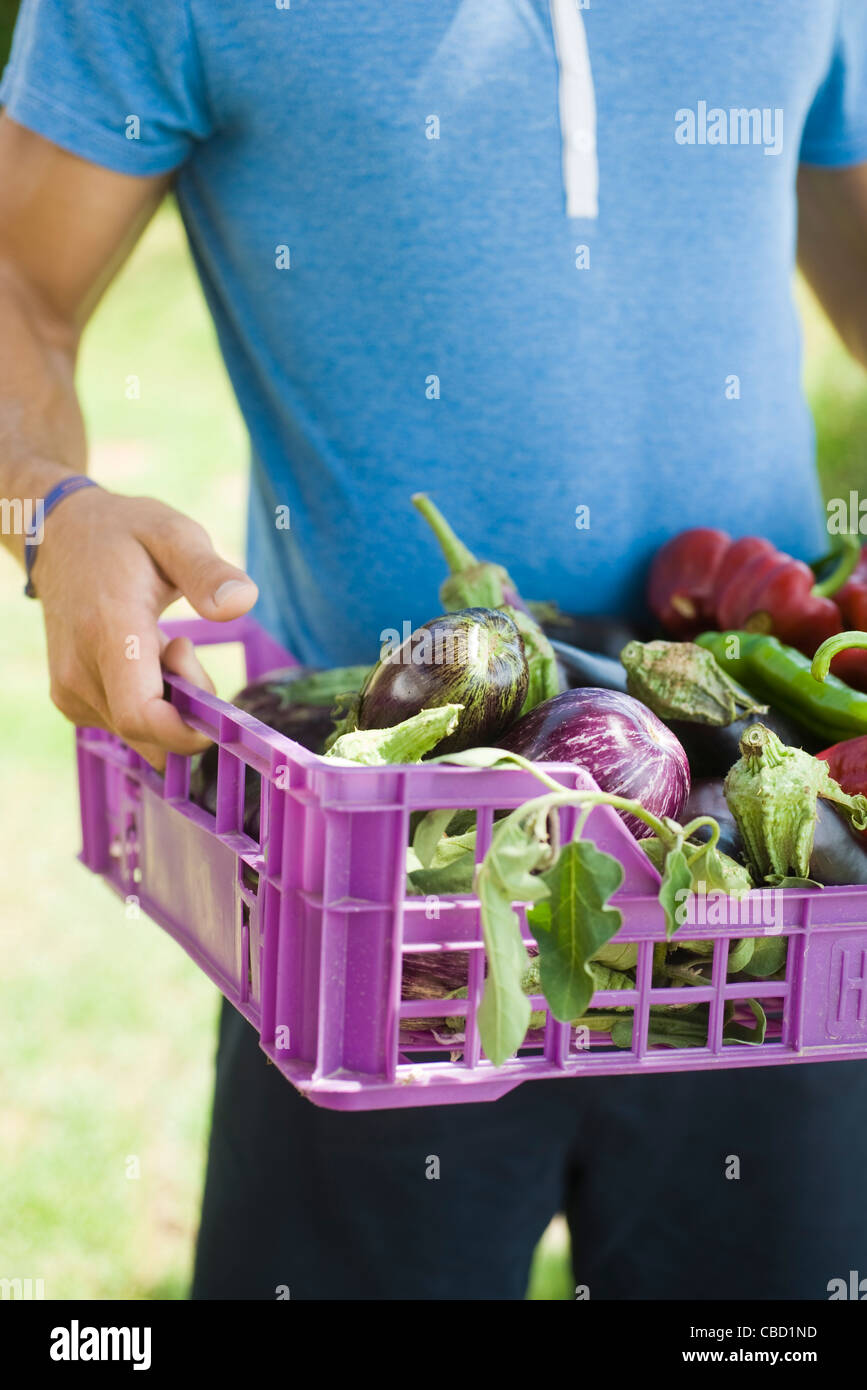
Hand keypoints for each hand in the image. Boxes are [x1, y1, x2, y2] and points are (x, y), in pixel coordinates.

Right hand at [33, 487, 257, 768]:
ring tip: (158, 641)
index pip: (143, 716)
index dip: (187, 728)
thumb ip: (208, 571)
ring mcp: (70, 692)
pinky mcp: (71, 702)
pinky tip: (142, 657)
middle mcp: (80, 672)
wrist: (60, 537)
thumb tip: (241, 602)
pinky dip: (149, 703)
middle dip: (187, 707)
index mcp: (109, 631)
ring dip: (169, 702)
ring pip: (142, 735)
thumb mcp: (173, 534)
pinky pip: (127, 727)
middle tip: (183, 643)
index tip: (211, 693)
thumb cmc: (126, 534)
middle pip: (151, 733)